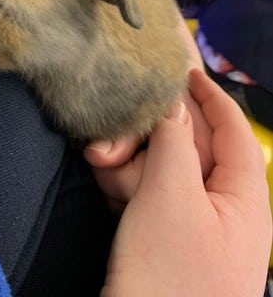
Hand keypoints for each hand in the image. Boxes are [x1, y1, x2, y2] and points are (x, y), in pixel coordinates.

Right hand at [100, 69, 271, 296]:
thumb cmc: (168, 278)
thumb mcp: (170, 199)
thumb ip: (173, 142)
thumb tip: (174, 104)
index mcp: (244, 198)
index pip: (234, 130)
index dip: (210, 96)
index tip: (184, 68)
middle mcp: (225, 210)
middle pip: (190, 148)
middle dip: (151, 134)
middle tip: (112, 133)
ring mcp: (194, 228)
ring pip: (163, 171)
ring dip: (131, 161)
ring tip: (100, 161)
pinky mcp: (167, 243)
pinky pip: (150, 197)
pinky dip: (128, 185)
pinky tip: (106, 183)